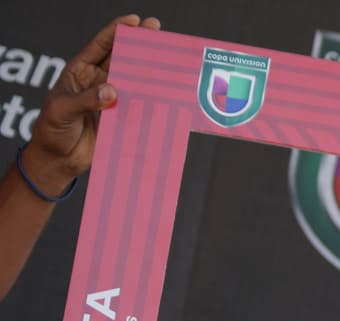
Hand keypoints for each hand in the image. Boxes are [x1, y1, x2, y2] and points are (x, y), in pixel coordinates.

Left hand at [20, 14, 161, 196]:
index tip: (134, 21)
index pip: (100, 45)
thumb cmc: (52, 130)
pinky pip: (139, 107)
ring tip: (169, 62)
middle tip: (158, 32)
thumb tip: (112, 91)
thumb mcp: (62, 110)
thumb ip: (86, 99)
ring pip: (134, 82)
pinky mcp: (121, 119)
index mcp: (80, 72)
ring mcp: (111, 100)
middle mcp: (99, 82)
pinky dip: (152, 101)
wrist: (59, 160)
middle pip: (122, 58)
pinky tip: (167, 94)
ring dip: (150, 73)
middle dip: (140, 46)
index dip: (117, 31)